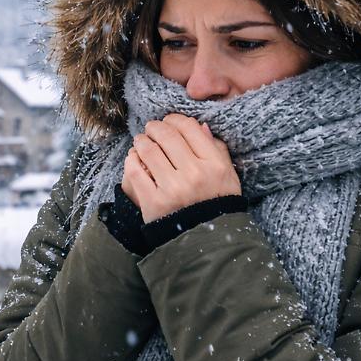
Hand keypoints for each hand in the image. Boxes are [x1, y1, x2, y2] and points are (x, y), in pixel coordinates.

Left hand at [121, 113, 240, 222]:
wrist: (204, 241)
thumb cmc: (217, 204)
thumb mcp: (228, 177)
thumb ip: (217, 149)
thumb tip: (199, 125)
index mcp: (214, 165)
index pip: (190, 128)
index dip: (175, 119)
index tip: (169, 121)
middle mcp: (194, 174)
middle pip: (167, 136)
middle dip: (155, 127)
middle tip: (151, 128)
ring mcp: (172, 189)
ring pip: (148, 150)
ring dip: (141, 141)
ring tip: (141, 141)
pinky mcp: (153, 202)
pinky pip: (135, 171)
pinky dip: (132, 160)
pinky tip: (134, 158)